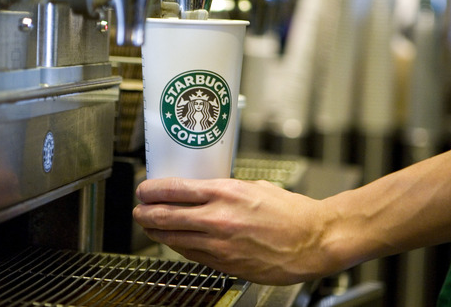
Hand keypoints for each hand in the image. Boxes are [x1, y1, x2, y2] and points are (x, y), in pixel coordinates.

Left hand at [133, 177, 338, 284]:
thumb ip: (226, 190)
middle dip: (146, 213)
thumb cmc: (290, 212)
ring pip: (174, 238)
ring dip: (156, 231)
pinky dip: (178, 246)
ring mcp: (220, 244)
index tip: (143, 189)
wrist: (313, 241)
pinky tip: (174, 241)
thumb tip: (204, 191)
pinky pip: (192, 254)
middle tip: (138, 210)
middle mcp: (218, 218)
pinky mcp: (225, 264)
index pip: (175, 189)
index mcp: (226, 192)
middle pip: (166, 215)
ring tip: (149, 226)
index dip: (152, 190)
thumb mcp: (255, 187)